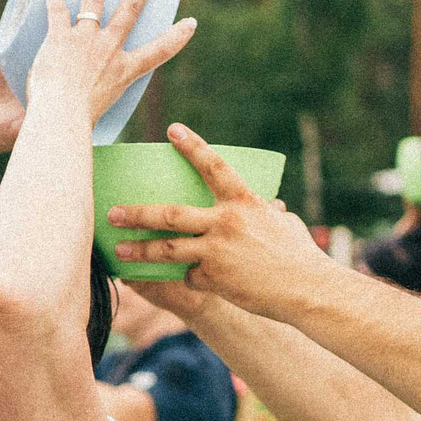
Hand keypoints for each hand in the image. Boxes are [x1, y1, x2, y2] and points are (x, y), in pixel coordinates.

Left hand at [22, 0, 195, 128]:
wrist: (61, 115)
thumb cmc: (78, 124)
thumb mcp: (101, 113)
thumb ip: (97, 101)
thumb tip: (85, 111)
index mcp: (124, 71)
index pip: (159, 51)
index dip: (177, 36)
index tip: (191, 22)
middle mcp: (109, 49)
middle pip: (130, 9)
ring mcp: (85, 39)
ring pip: (94, 0)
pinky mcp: (60, 36)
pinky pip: (58, 12)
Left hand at [107, 124, 329, 318]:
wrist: (307, 290)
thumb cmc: (300, 256)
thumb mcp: (284, 224)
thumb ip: (268, 213)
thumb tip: (271, 208)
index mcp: (244, 202)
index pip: (213, 165)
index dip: (192, 146)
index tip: (172, 130)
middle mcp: (225, 222)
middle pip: (170, 215)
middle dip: (138, 213)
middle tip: (113, 212)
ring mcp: (217, 251)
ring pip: (167, 249)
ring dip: (139, 250)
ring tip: (119, 250)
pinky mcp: (213, 278)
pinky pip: (192, 276)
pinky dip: (192, 277)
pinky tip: (200, 281)